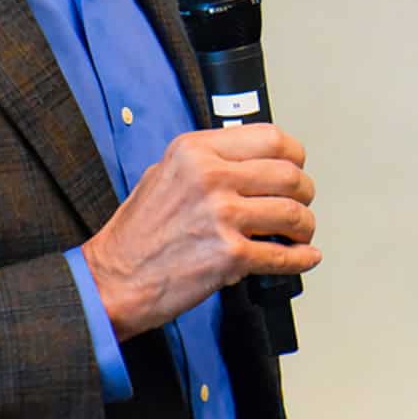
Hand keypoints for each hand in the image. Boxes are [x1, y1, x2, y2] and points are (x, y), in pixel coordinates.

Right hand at [81, 124, 319, 339]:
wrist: (113, 280)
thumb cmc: (136, 233)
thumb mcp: (165, 173)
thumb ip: (207, 161)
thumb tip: (252, 161)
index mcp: (196, 151)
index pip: (270, 138)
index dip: (294, 155)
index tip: (296, 167)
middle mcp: (210, 178)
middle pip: (289, 175)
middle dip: (304, 192)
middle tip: (301, 204)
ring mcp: (221, 216)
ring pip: (292, 214)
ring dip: (304, 227)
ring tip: (300, 234)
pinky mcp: (229, 255)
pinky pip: (282, 255)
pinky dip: (301, 259)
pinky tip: (304, 257)